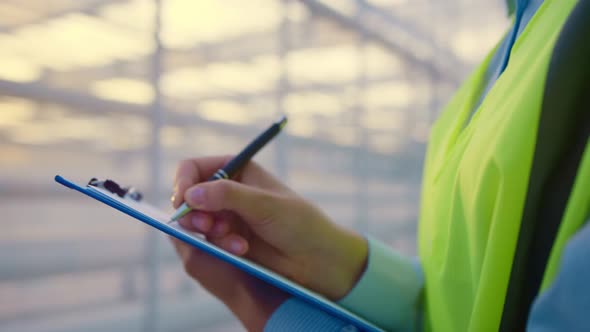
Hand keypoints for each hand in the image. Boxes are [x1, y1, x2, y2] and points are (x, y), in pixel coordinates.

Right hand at [171, 156, 367, 329]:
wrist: (315, 257)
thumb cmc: (298, 223)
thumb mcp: (264, 204)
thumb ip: (227, 196)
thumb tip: (189, 195)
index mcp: (237, 169)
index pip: (194, 168)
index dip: (184, 183)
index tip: (182, 201)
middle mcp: (228, 190)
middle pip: (188, 196)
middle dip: (194, 213)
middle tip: (208, 226)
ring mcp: (226, 215)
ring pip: (195, 221)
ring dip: (209, 231)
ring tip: (232, 239)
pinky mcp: (228, 239)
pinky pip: (208, 241)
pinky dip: (219, 245)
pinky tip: (241, 249)